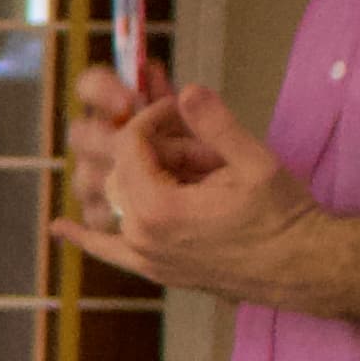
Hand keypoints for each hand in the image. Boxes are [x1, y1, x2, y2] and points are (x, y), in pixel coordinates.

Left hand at [50, 83, 326, 304]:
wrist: (299, 266)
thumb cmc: (282, 215)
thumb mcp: (254, 161)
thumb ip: (215, 124)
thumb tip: (187, 91)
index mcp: (160, 208)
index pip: (131, 143)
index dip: (152, 115)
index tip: (180, 108)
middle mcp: (141, 235)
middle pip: (122, 169)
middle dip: (152, 147)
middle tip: (196, 145)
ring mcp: (144, 256)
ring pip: (118, 199)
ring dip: (138, 174)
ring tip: (175, 162)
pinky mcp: (154, 269)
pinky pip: (108, 250)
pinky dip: (84, 236)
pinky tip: (59, 227)